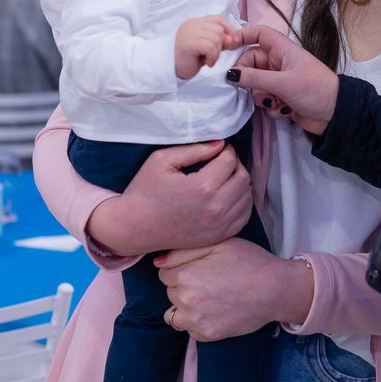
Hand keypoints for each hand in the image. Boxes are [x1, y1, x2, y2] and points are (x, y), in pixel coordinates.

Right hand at [85, 140, 252, 255]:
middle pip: (242, 178)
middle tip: (222, 162)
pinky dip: (242, 203)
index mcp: (201, 187)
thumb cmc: (144, 191)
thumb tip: (219, 144)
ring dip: (240, 183)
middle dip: (235, 165)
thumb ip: (194, 149)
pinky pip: (243, 216)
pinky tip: (229, 195)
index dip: (227, 151)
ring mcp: (218, 225)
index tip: (220, 149)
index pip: (230, 161)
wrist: (133, 227)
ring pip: (246, 197)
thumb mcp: (161, 161)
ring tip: (225, 178)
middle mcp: (214, 208)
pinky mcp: (217, 236)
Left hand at [155, 238, 314, 340]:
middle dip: (183, 285)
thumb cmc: (250, 261)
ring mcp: (196, 320)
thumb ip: (184, 251)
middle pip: (170, 291)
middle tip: (210, 279)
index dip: (181, 267)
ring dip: (185, 305)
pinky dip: (197, 321)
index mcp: (186, 274)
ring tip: (209, 296)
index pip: (164, 272)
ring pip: (174, 312)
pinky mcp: (207, 335)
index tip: (200, 266)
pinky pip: (188, 329)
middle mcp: (187, 300)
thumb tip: (158, 263)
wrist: (276, 289)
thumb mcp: (219, 243)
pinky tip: (215, 310)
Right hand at [174, 15, 239, 79]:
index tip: (234, 40)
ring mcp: (188, 32)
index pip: (218, 19)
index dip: (229, 29)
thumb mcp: (210, 49)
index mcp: (196, 23)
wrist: (173, 71)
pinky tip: (206, 63)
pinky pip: (210, 47)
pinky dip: (212, 57)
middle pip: (218, 29)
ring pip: (216, 38)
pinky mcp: (188, 43)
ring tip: (208, 60)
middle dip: (220, 45)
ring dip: (216, 53)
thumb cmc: (191, 60)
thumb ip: (221, 42)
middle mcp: (191, 24)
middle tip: (211, 56)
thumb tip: (233, 38)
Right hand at [226, 25, 338, 133]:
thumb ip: (255, 78)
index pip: (260, 34)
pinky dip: (271, 108)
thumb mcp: (283, 83)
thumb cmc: (316, 91)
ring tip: (274, 102)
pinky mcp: (282, 98)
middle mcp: (280, 64)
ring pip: (256, 85)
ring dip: (262, 97)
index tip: (226, 45)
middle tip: (246, 87)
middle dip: (249, 77)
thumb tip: (230, 74)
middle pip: (252, 63)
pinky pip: (265, 100)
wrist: (336, 116)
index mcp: (284, 51)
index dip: (243, 36)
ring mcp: (281, 81)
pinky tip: (284, 111)